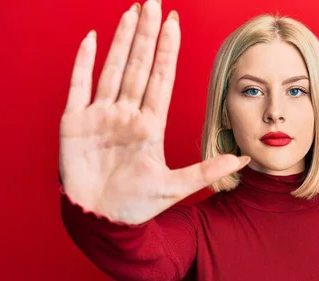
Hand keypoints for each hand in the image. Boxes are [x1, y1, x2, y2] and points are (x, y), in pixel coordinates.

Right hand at [59, 0, 249, 223]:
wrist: (102, 221)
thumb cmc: (136, 206)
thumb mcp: (176, 187)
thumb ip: (208, 171)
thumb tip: (244, 158)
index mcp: (149, 126)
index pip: (161, 79)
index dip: (168, 52)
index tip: (175, 25)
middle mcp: (126, 115)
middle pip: (138, 66)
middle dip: (147, 35)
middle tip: (155, 3)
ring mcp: (100, 116)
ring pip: (112, 69)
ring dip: (121, 41)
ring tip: (132, 12)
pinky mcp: (74, 124)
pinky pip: (78, 87)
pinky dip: (83, 63)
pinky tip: (90, 38)